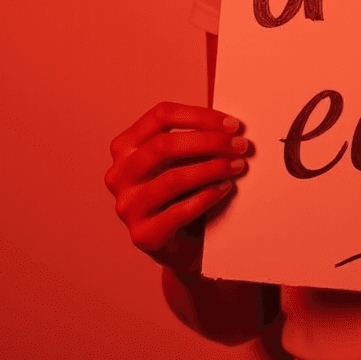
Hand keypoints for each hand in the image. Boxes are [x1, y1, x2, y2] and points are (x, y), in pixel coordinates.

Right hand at [105, 102, 250, 275]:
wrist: (183, 243)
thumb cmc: (185, 190)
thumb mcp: (186, 157)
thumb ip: (197, 136)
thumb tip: (230, 124)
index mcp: (126, 147)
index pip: (161, 116)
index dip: (200, 116)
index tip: (233, 124)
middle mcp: (119, 175)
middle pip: (164, 145)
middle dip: (210, 142)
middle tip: (241, 145)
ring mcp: (127, 206)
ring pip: (172, 179)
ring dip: (212, 168)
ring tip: (238, 166)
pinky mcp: (142, 235)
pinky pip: (178, 212)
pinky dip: (207, 196)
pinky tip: (225, 188)